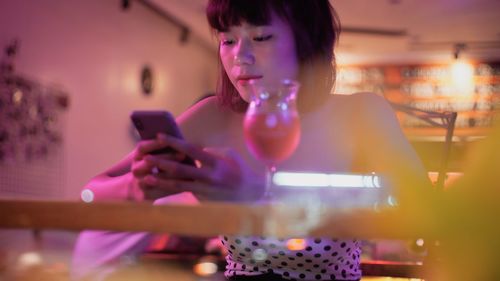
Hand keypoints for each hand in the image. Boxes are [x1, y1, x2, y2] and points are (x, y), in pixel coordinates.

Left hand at [141, 134, 264, 200]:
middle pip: (181, 169)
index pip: (191, 150)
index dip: (174, 142)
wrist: (250, 193)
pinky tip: (155, 189)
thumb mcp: (228, 155)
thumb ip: (209, 152)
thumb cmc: (238, 169)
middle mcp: (208, 177)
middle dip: (162, 163)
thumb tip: (191, 148)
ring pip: (178, 185)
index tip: (160, 136)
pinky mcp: (201, 199)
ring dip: (160, 181)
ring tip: (145, 178)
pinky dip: (168, 190)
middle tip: (146, 158)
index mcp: (215, 162)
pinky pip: (182, 193)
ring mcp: (204, 190)